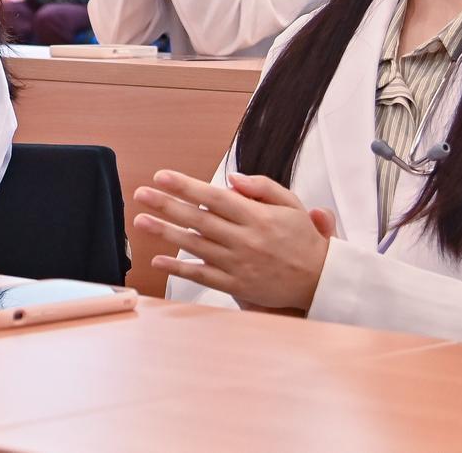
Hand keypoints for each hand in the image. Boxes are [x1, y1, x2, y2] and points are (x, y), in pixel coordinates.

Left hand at [135, 169, 332, 312]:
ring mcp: (238, 264)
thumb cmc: (302, 238)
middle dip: (167, 205)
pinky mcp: (236, 285)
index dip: (187, 186)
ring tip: (141, 221)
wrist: (320, 281)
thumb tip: (231, 179)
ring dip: (166, 233)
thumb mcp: (291, 204)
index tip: (162, 176)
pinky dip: (179, 270)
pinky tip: (157, 260)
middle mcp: (245, 239)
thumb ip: (262, 188)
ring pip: (196, 246)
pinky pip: (203, 276)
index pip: (215, 197)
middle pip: (199, 219)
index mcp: (257, 217)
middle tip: (142, 193)